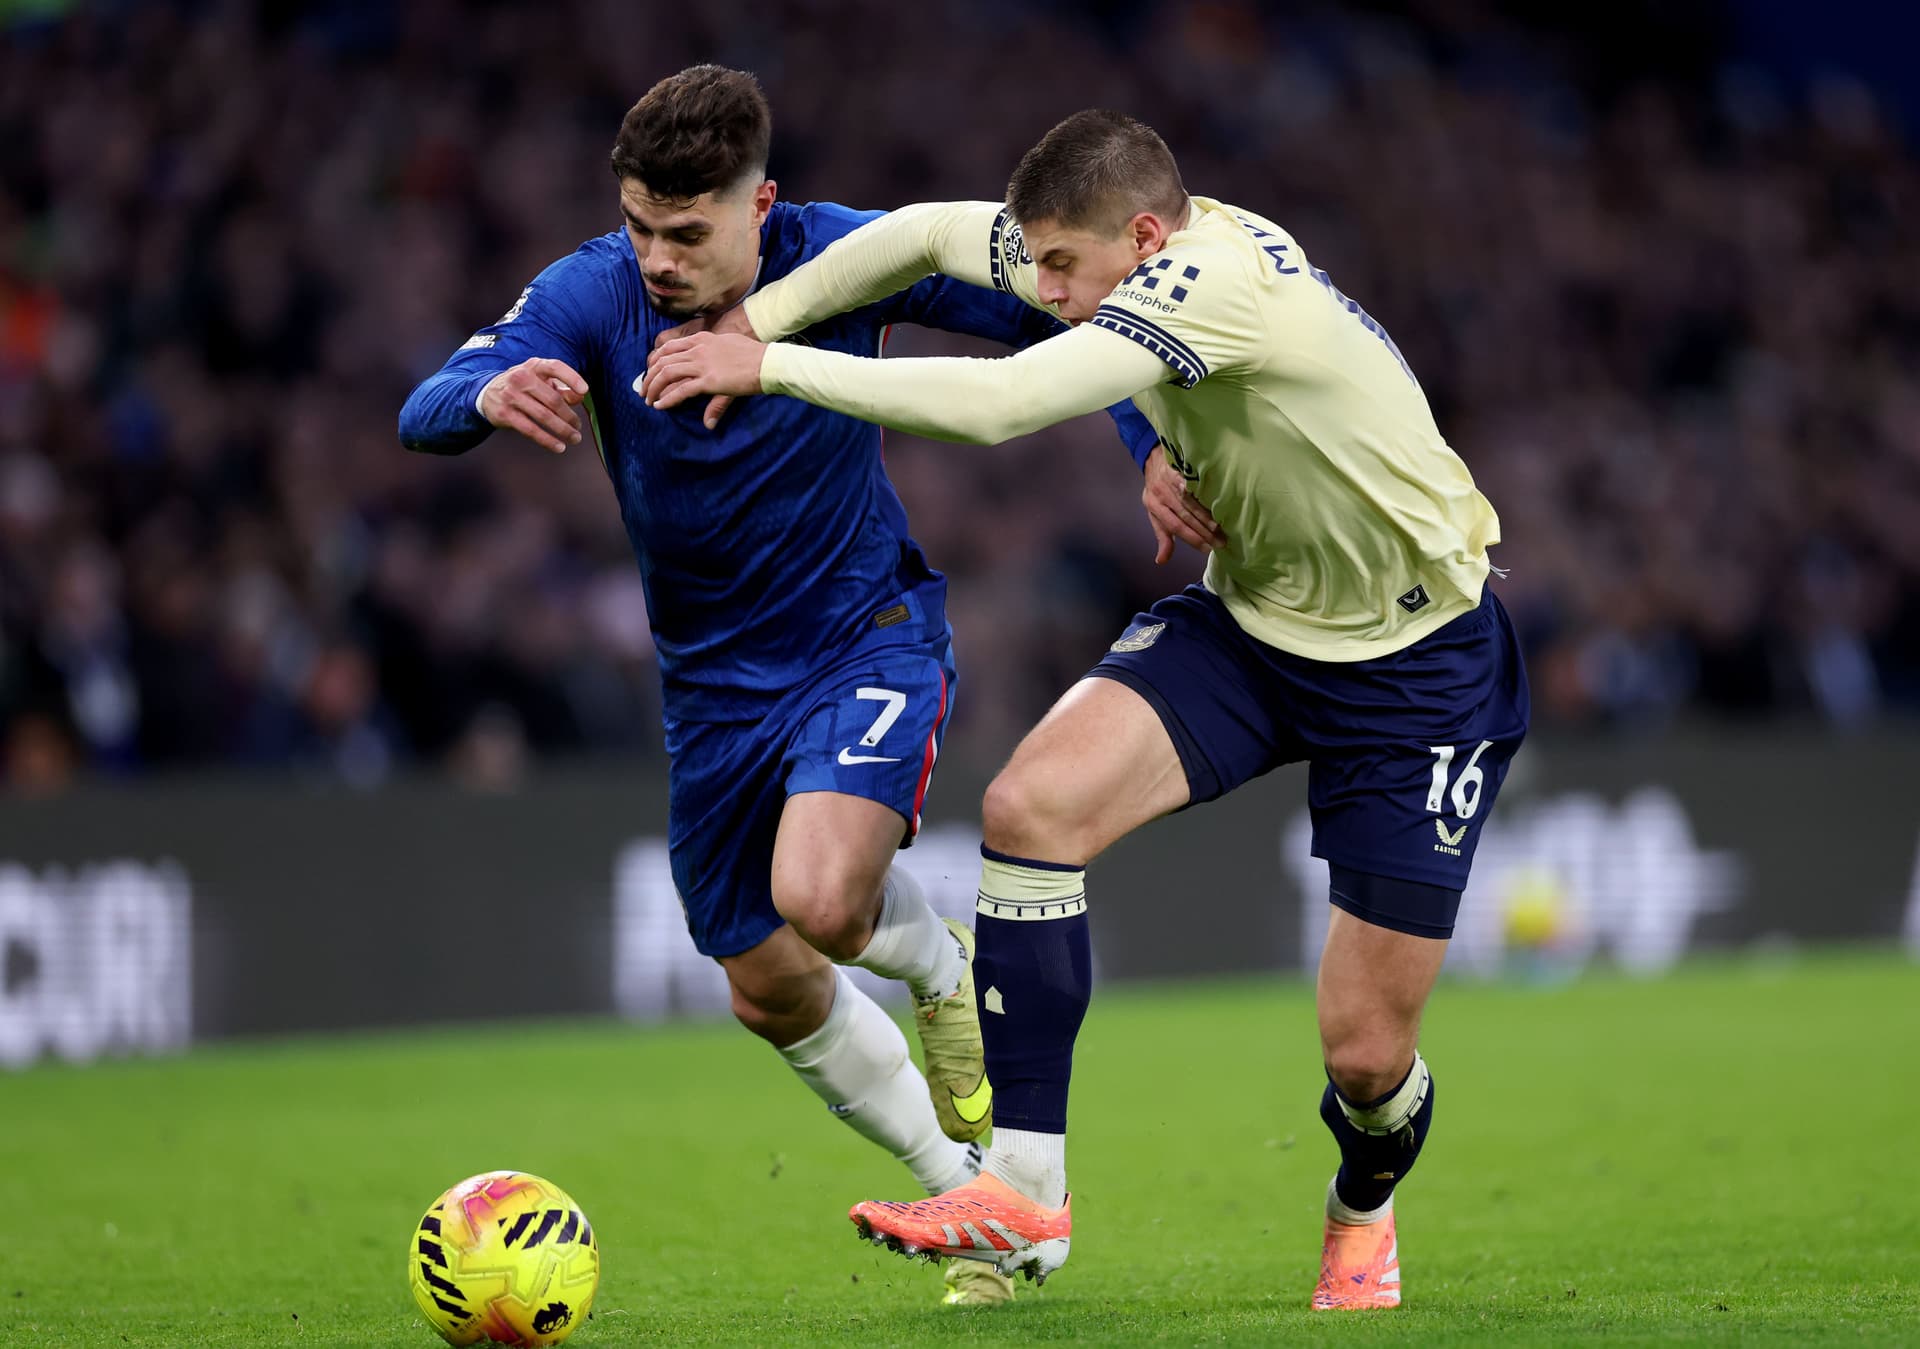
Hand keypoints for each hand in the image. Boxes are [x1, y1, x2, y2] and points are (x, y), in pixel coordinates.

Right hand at [478, 357, 587, 453]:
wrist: (487, 392)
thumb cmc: (523, 386)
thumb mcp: (541, 380)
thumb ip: (562, 388)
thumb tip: (580, 397)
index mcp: (534, 366)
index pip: (555, 367)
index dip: (572, 378)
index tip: (585, 391)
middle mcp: (521, 377)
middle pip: (553, 399)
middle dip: (570, 416)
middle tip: (578, 426)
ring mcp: (511, 395)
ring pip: (544, 416)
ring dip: (563, 430)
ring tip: (574, 438)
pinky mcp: (505, 414)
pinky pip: (531, 430)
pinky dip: (547, 440)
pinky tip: (559, 447)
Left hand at [643, 332, 768, 428]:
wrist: (768, 361)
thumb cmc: (755, 356)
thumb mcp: (730, 351)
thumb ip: (716, 361)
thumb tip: (712, 373)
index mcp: (702, 339)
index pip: (670, 347)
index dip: (656, 360)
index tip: (651, 371)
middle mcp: (698, 349)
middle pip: (663, 360)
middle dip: (649, 375)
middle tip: (644, 388)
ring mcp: (702, 364)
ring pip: (666, 374)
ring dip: (653, 388)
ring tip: (648, 399)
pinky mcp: (708, 380)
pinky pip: (680, 390)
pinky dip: (667, 399)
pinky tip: (660, 406)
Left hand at [1142, 443, 1226, 563]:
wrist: (1153, 457)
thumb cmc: (1157, 490)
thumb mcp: (1154, 512)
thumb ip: (1162, 536)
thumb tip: (1162, 560)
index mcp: (1154, 505)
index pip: (1174, 525)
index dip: (1191, 538)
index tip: (1207, 549)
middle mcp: (1161, 492)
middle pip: (1184, 515)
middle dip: (1203, 531)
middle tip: (1220, 542)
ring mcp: (1170, 478)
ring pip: (1191, 500)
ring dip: (1206, 515)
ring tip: (1220, 527)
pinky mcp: (1180, 465)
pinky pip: (1194, 482)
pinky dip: (1205, 492)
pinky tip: (1217, 501)